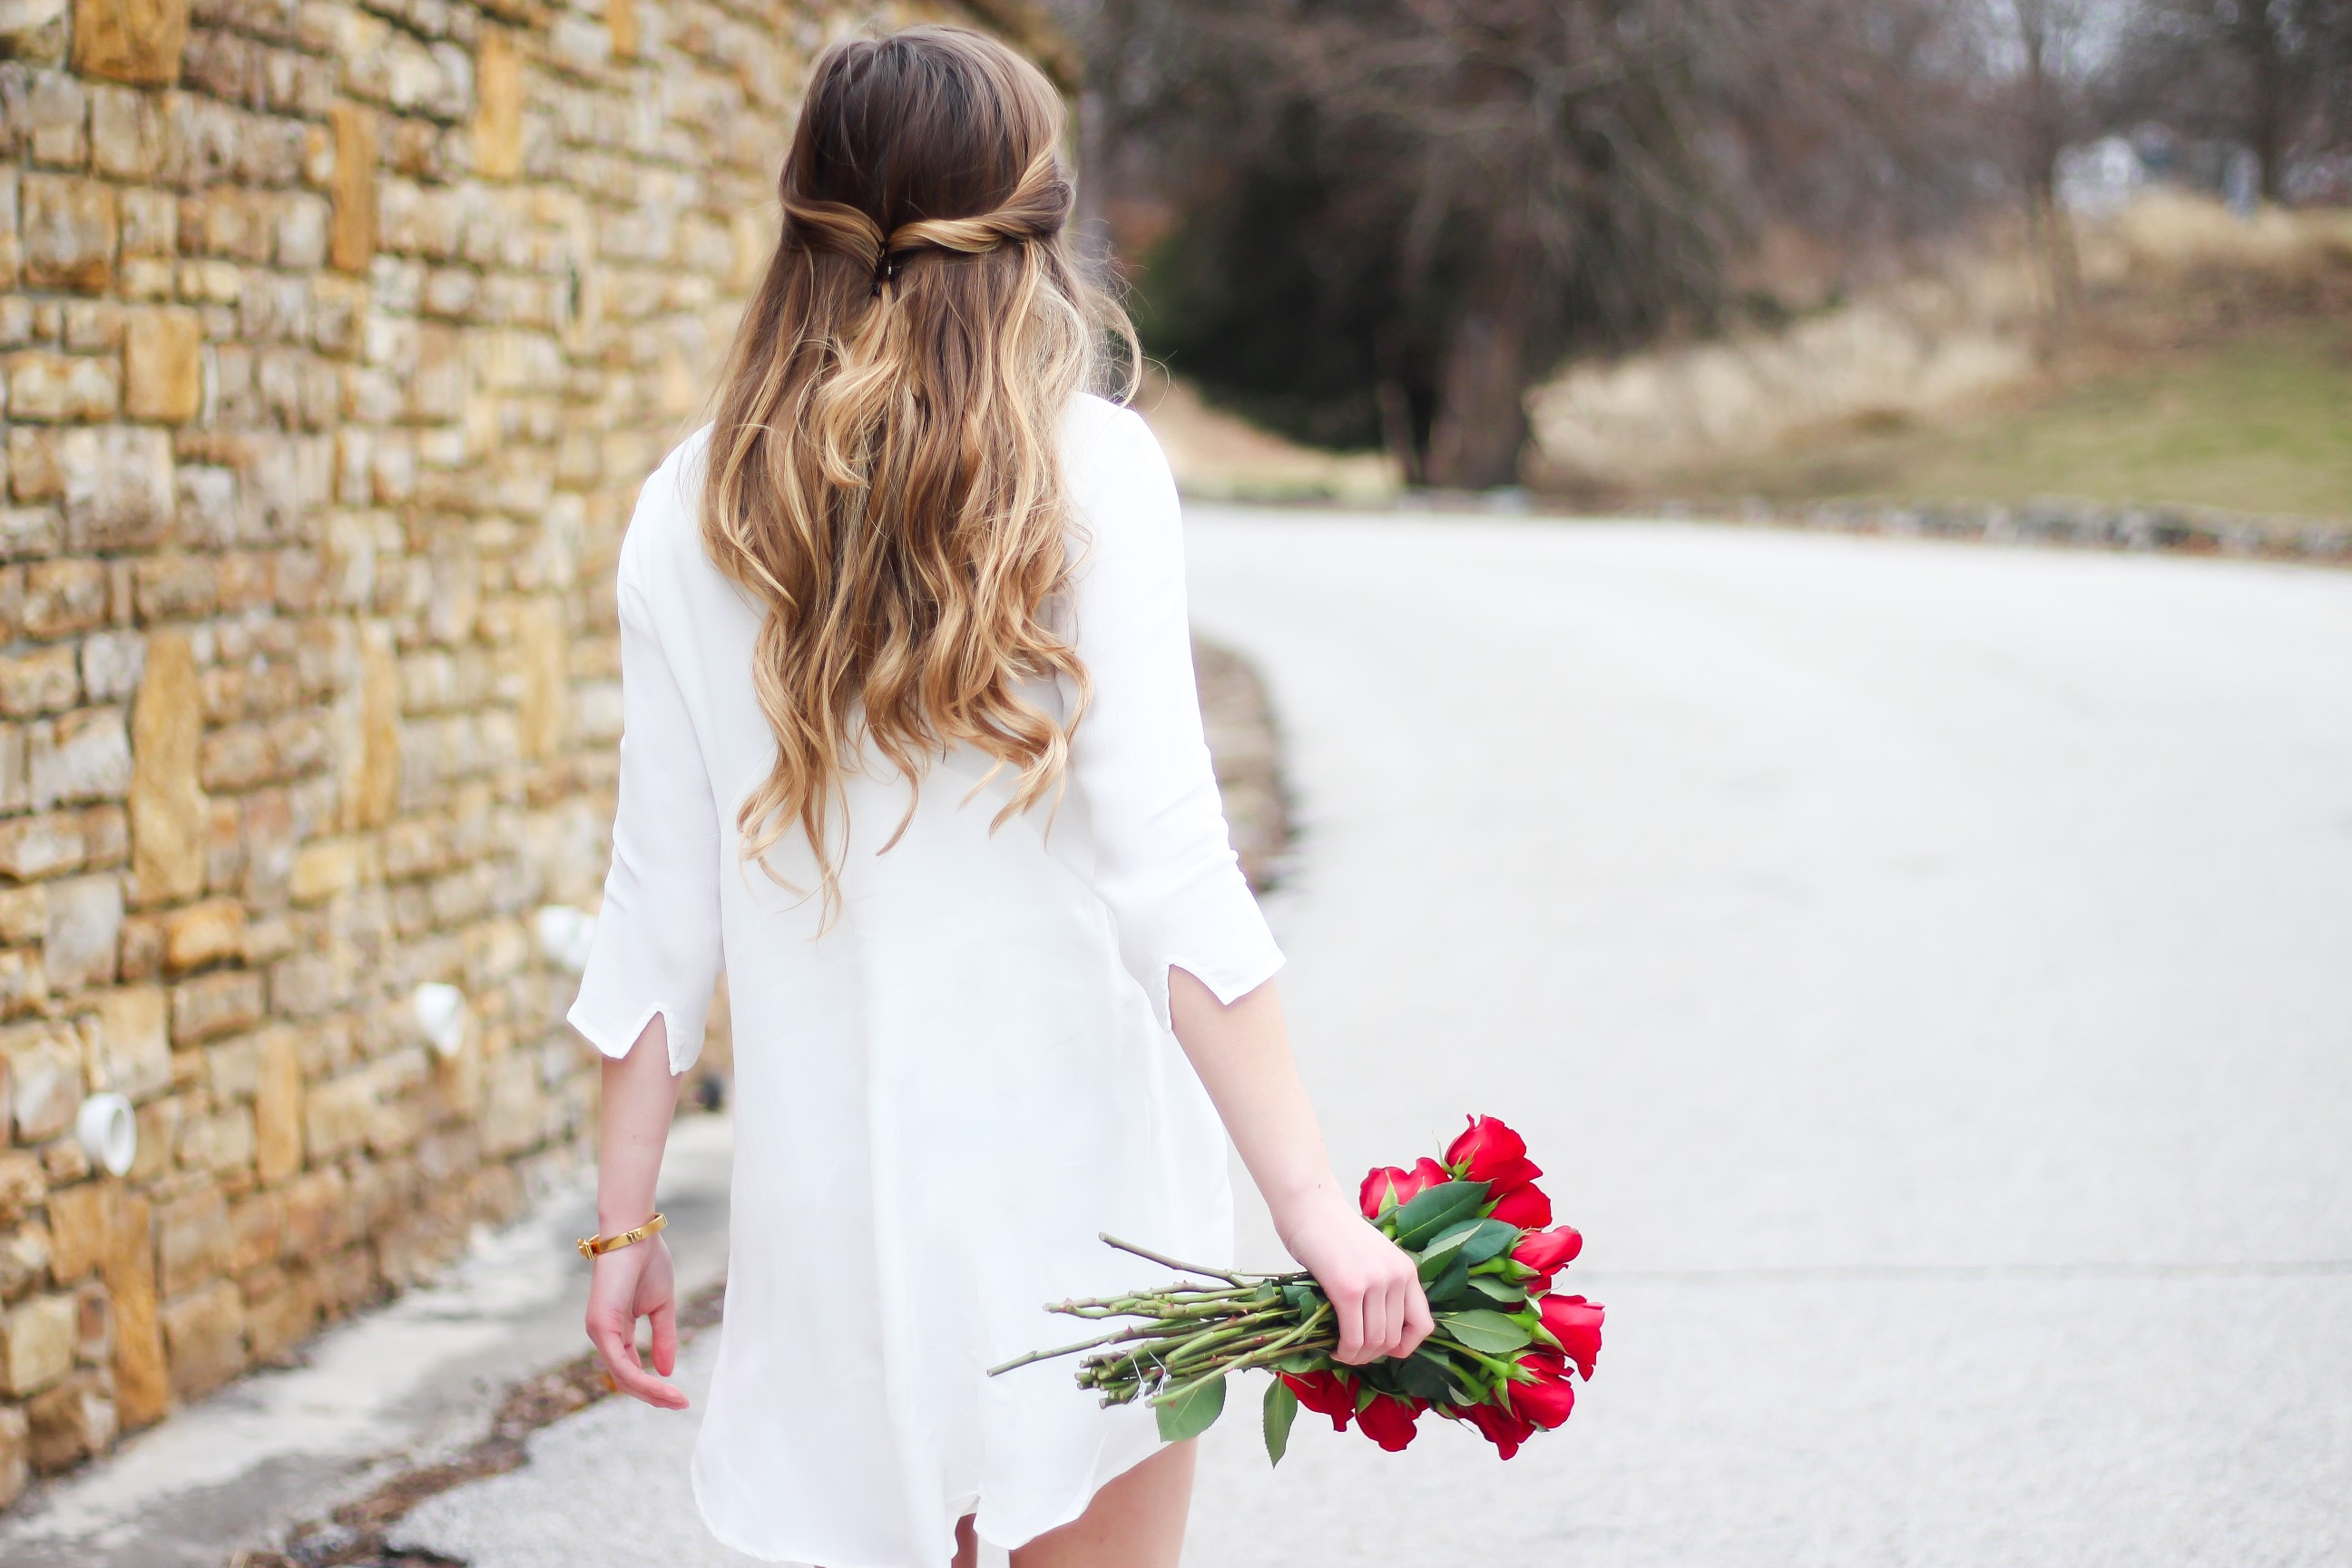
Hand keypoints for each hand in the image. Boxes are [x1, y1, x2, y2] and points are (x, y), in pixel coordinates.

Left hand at [585, 1234, 686, 1408]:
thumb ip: (663, 1338)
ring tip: (676, 1400)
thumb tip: (667, 1371)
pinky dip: (642, 1379)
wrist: (635, 1234)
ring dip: (651, 1392)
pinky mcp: (601, 1327)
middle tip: (680, 1404)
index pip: (630, 1368)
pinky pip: (621, 1364)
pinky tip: (662, 1386)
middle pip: (625, 1379)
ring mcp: (599, 1332)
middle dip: (653, 1395)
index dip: (653, 1386)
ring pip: (623, 1376)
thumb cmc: (647, 1262)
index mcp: (617, 1330)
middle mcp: (603, 1335)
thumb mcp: (661, 1307)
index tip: (680, 1397)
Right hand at [1275, 1187, 1432, 1364]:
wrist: (1309, 1204)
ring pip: (1374, 1342)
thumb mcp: (1372, 1257)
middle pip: (1393, 1338)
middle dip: (1372, 1355)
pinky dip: (1344, 1351)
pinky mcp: (1348, 1288)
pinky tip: (1332, 1348)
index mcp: (1407, 1270)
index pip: (1423, 1325)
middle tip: (1351, 1352)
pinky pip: (1353, 1337)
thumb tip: (1378, 1333)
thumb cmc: (1332, 1231)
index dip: (1405, 1346)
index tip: (1383, 1349)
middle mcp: (1397, 1277)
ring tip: (1340, 1351)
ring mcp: (1374, 1282)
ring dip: (1356, 1356)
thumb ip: (1382, 1286)